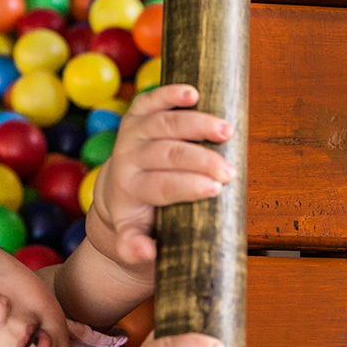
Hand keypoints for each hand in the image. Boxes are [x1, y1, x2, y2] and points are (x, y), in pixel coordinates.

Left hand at [84, 84, 235, 270]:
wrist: (116, 196)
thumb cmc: (136, 220)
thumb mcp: (131, 239)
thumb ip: (134, 248)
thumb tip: (147, 254)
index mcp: (128, 190)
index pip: (159, 185)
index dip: (187, 185)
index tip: (217, 188)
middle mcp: (127, 158)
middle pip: (165, 153)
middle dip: (199, 159)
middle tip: (230, 170)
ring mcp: (131, 134)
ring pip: (163, 123)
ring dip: (196, 124)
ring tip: (227, 131)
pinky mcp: (137, 117)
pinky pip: (151, 100)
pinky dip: (170, 93)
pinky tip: (193, 92)